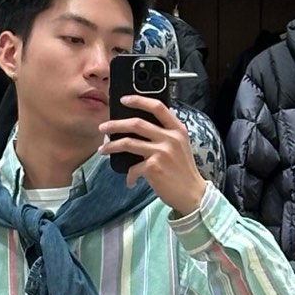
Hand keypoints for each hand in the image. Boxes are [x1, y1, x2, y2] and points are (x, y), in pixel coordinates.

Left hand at [99, 95, 205, 216]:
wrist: (192, 194)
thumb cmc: (183, 171)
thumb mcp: (180, 146)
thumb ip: (165, 134)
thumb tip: (138, 128)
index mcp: (177, 129)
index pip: (157, 107)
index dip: (139, 100)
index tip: (124, 100)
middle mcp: (170, 138)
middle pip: (136, 123)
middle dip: (115, 124)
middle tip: (103, 127)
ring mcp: (161, 152)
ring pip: (128, 143)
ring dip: (112, 146)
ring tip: (103, 150)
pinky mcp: (154, 167)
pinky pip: (133, 168)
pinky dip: (129, 175)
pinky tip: (130, 180)